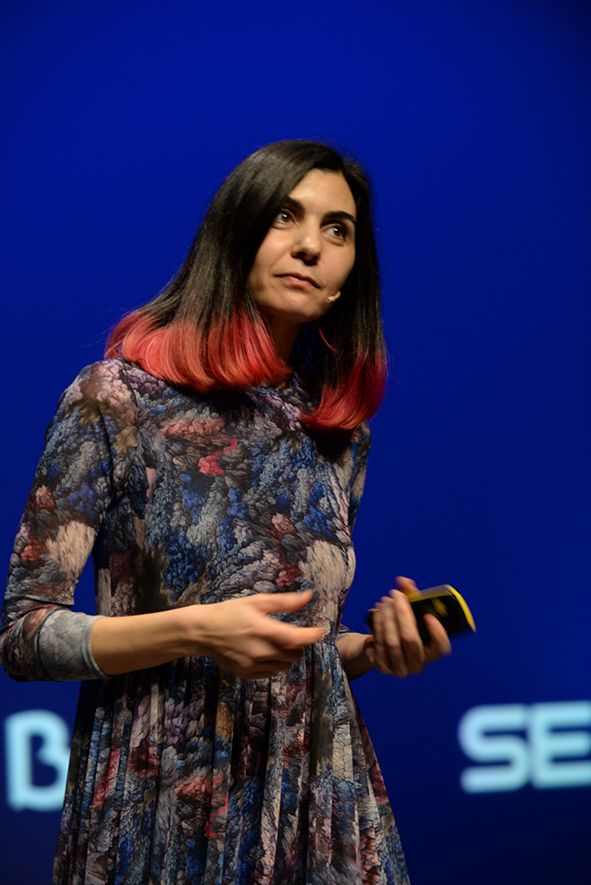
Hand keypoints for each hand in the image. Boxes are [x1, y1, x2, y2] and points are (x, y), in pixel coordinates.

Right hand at [192, 589, 323, 679]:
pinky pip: (271, 672)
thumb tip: (308, 596)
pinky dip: (273, 664)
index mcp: (263, 629)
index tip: (320, 631)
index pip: (297, 639)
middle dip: (297, 645)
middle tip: (289, 634)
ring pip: (285, 665)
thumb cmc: (230, 612)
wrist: (203, 632)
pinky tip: (263, 652)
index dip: (312, 636)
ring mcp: (253, 665)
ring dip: (286, 655)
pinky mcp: (247, 674)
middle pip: (295, 655)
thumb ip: (284, 602)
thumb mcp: (257, 602)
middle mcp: (259, 651)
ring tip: (274, 643)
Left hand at [365, 576, 450, 677]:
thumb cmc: (401, 628)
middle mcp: (418, 664)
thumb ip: (410, 595)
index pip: (441, 648)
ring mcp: (401, 669)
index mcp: (431, 652)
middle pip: (411, 640)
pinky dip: (379, 625)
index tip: (428, 616)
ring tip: (385, 601)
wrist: (378, 647)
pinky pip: (380, 644)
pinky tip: (378, 612)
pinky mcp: (383, 668)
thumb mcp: (409, 612)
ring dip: (387, 618)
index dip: (437, 633)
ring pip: (393, 642)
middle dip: (402, 615)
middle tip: (396, 596)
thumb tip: (403, 580)